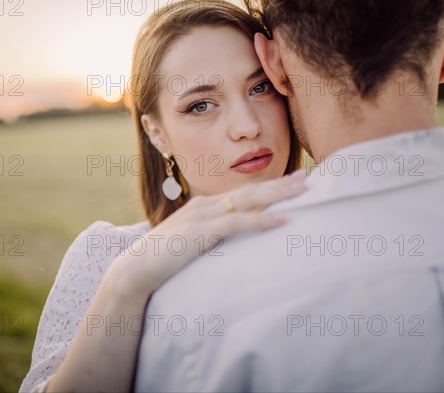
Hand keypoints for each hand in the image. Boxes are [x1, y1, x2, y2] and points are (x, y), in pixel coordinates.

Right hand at [108, 170, 306, 295]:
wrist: (136, 268)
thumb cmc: (164, 257)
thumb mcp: (191, 240)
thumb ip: (210, 234)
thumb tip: (231, 236)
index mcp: (204, 206)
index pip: (242, 193)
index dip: (268, 187)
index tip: (291, 182)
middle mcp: (206, 206)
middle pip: (250, 190)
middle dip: (279, 183)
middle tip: (307, 177)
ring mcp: (203, 216)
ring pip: (247, 201)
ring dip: (277, 195)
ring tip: (302, 189)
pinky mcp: (201, 232)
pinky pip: (237, 223)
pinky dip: (261, 221)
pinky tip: (282, 220)